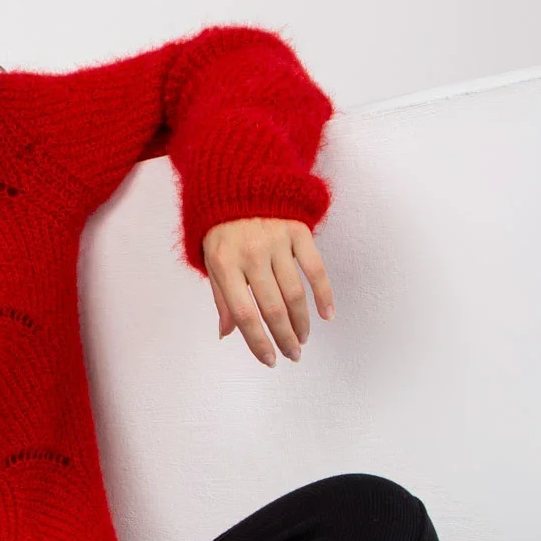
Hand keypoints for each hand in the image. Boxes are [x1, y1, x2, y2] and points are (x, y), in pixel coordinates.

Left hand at [203, 217, 334, 366]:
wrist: (240, 180)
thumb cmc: (223, 229)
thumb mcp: (212, 261)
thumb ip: (221, 297)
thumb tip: (227, 333)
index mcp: (225, 264)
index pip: (244, 314)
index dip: (258, 341)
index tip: (270, 360)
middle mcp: (252, 253)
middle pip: (273, 307)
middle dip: (284, 337)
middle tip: (292, 355)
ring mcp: (277, 241)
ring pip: (295, 292)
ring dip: (301, 322)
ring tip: (302, 339)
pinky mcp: (298, 230)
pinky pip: (315, 268)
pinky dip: (324, 294)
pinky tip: (327, 314)